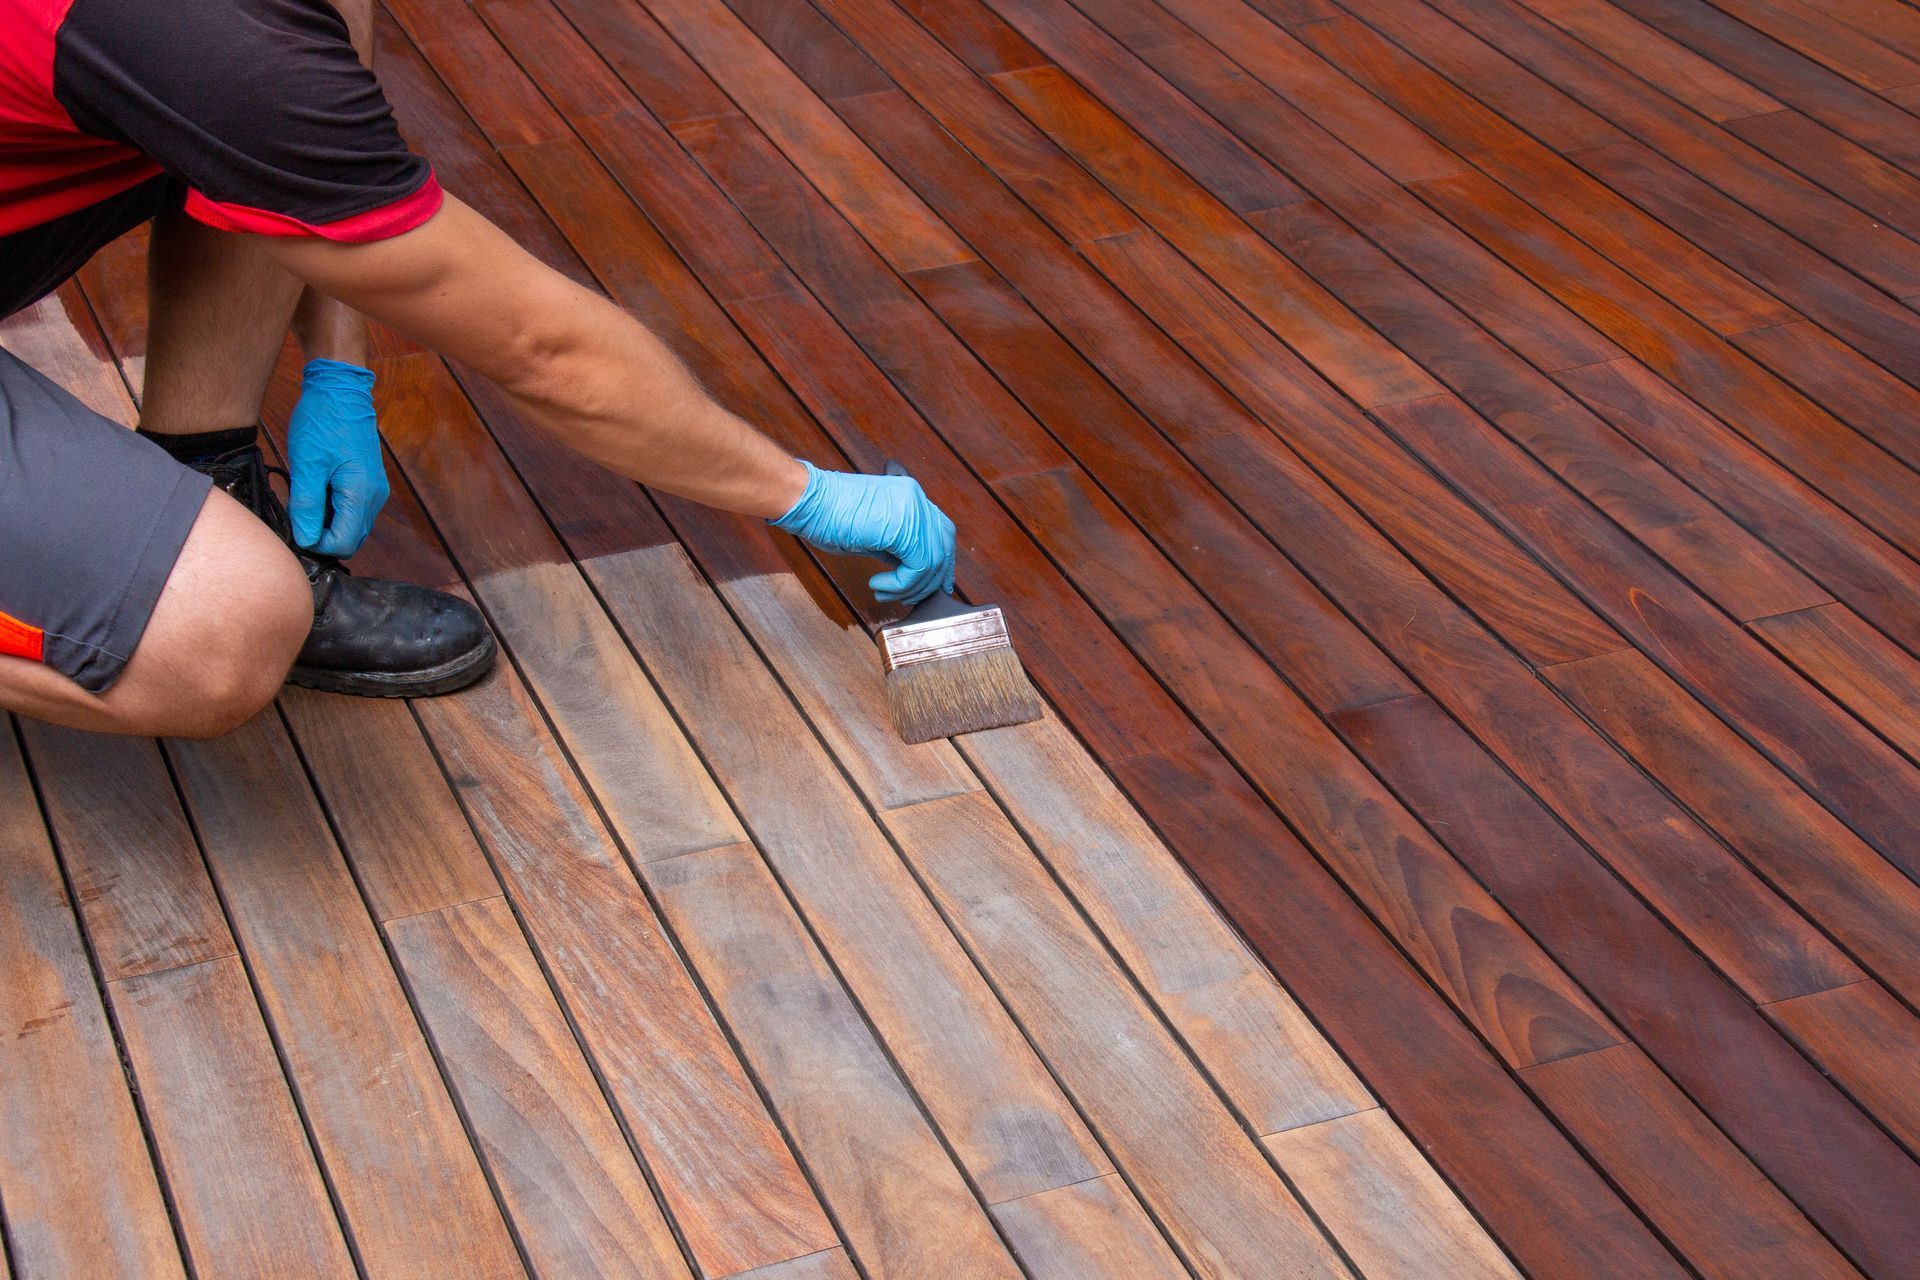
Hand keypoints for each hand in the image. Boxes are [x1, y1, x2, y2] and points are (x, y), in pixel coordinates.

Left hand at [287, 357, 390, 557]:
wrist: (340, 390)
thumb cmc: (322, 422)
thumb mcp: (306, 465)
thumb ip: (307, 506)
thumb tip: (305, 539)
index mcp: (360, 493)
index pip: (343, 543)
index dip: (316, 544)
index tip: (295, 529)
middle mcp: (374, 497)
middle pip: (351, 539)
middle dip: (323, 537)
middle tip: (297, 516)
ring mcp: (375, 490)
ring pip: (352, 526)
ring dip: (328, 523)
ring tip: (305, 499)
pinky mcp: (369, 483)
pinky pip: (353, 510)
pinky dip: (334, 510)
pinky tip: (317, 491)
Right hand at [771, 461, 957, 604]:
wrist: (808, 502)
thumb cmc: (829, 516)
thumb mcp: (872, 533)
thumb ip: (896, 546)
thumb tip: (910, 570)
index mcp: (910, 496)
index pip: (940, 532)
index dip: (940, 562)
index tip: (929, 585)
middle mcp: (916, 499)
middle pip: (943, 546)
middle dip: (930, 579)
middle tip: (907, 597)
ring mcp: (912, 510)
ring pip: (932, 561)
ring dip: (910, 586)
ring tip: (884, 592)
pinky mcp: (903, 528)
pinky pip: (917, 567)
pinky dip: (900, 584)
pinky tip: (878, 584)